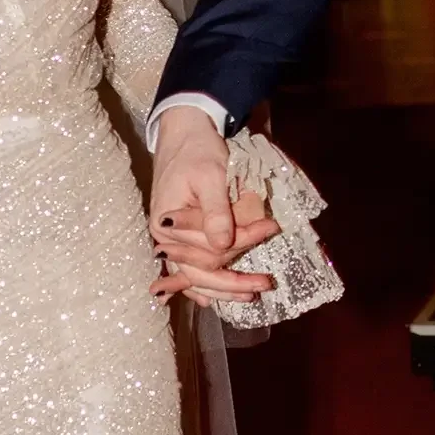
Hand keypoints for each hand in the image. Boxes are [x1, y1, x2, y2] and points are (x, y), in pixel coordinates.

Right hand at [150, 107, 276, 307]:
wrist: (182, 134)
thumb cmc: (196, 152)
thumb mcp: (210, 175)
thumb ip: (216, 212)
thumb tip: (224, 246)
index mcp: (167, 223)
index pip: (210, 246)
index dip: (243, 241)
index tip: (271, 228)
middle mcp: (164, 238)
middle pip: (202, 269)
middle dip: (234, 278)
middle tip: (266, 282)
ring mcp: (169, 241)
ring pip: (195, 276)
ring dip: (222, 288)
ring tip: (249, 295)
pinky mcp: (177, 238)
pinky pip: (187, 270)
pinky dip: (201, 285)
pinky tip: (214, 300)